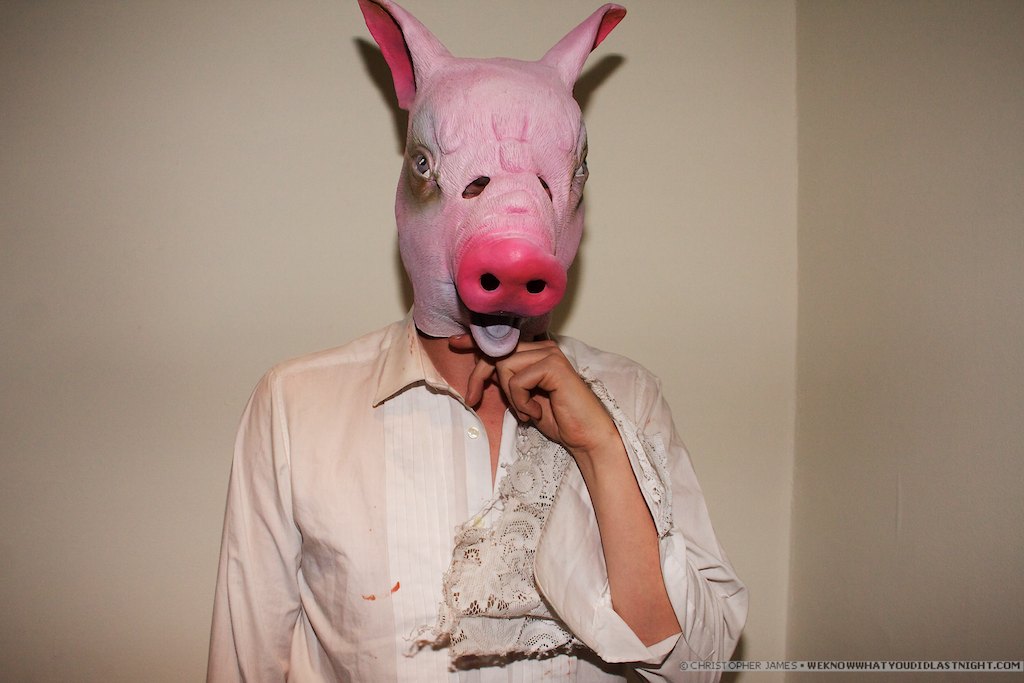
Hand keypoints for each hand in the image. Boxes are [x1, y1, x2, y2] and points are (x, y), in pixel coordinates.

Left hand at [449, 335, 618, 458]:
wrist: (585, 437)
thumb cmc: (558, 419)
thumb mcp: (523, 397)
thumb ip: (507, 379)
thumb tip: (481, 367)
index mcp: (537, 352)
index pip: (501, 342)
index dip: (475, 342)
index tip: (454, 344)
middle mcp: (544, 347)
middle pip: (496, 353)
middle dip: (479, 377)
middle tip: (473, 399)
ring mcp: (550, 354)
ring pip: (504, 366)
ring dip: (510, 396)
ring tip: (527, 411)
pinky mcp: (553, 365)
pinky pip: (517, 381)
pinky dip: (521, 402)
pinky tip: (537, 412)